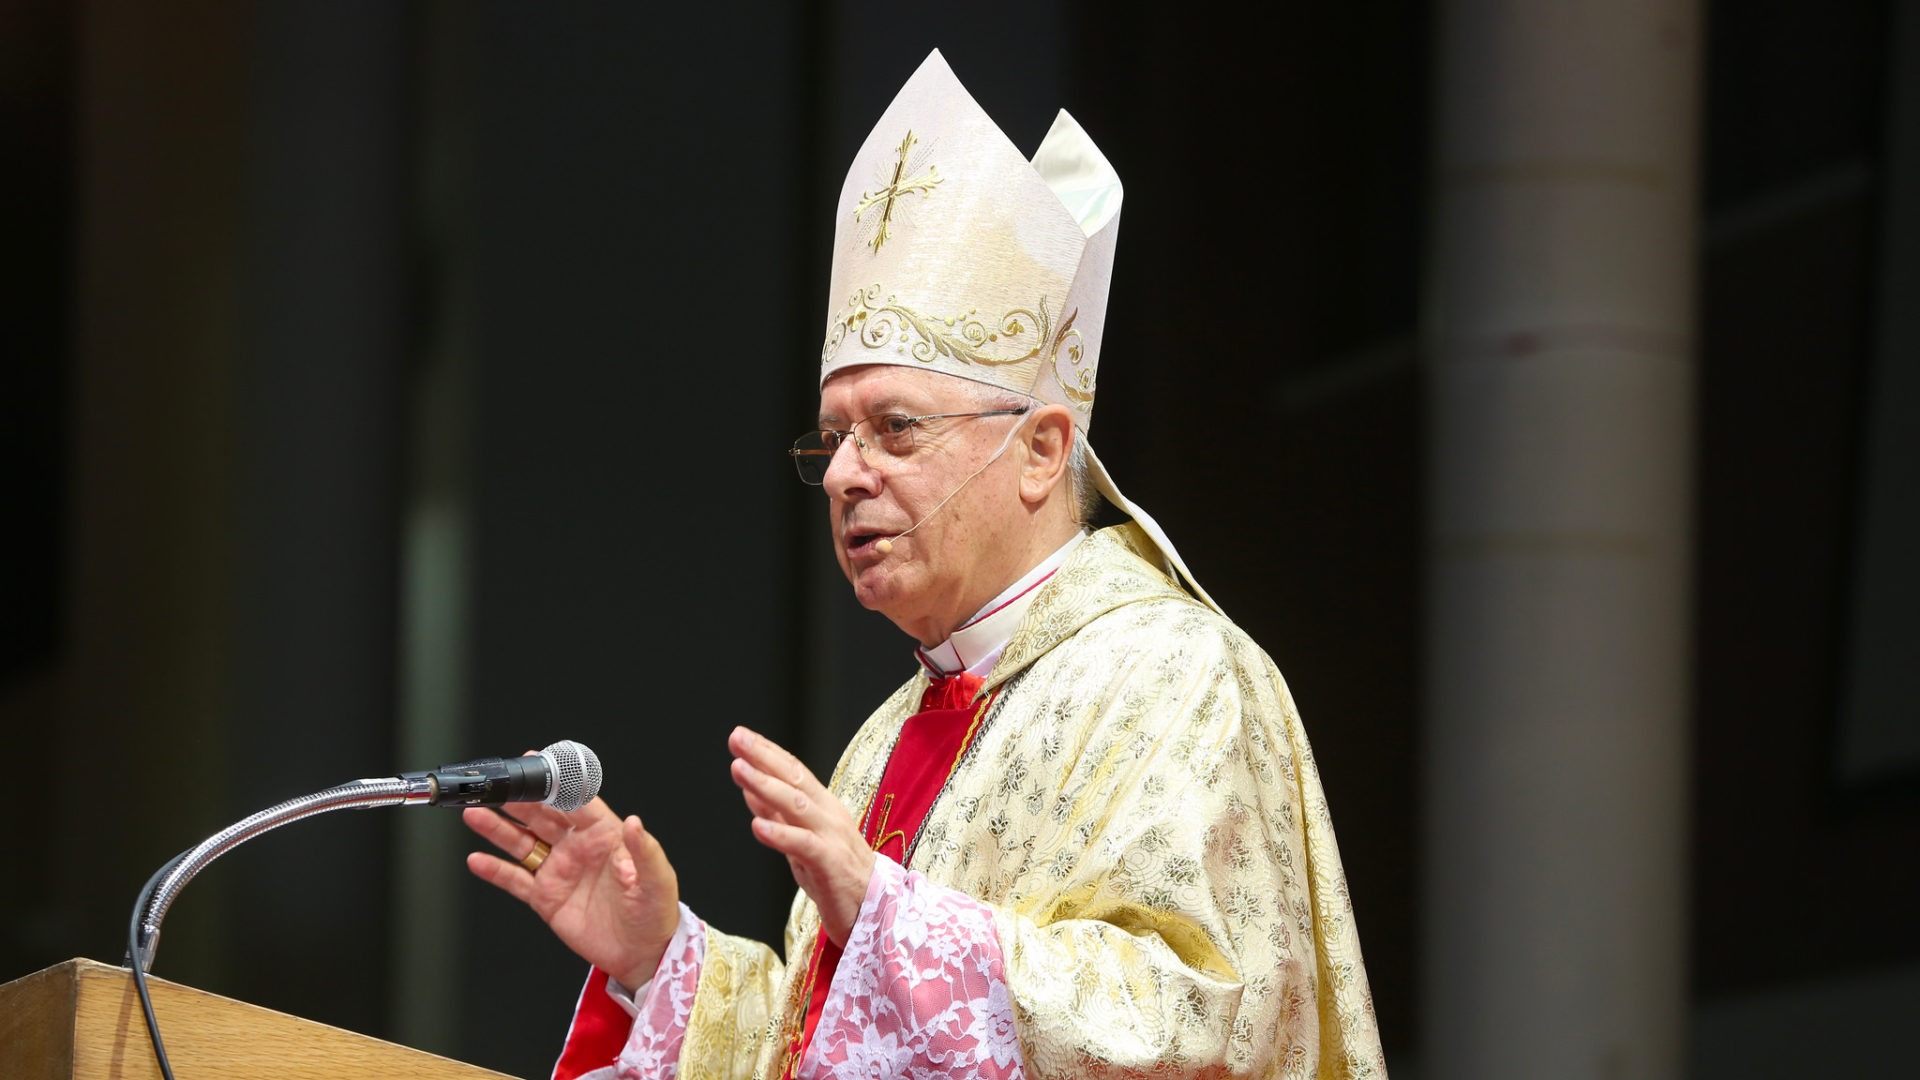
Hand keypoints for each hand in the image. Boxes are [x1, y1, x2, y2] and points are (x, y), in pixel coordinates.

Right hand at [463, 795, 678, 989]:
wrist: (642, 953)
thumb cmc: (655, 910)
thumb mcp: (656, 878)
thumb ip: (643, 850)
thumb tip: (635, 822)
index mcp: (605, 835)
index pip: (577, 802)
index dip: (556, 784)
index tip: (537, 767)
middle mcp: (577, 847)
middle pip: (542, 817)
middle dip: (518, 801)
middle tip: (495, 787)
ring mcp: (558, 871)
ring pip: (522, 844)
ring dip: (498, 829)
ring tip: (475, 814)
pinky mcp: (546, 897)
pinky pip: (516, 880)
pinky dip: (495, 871)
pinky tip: (476, 860)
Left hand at [729, 726, 874, 945]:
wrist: (874, 910)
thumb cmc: (836, 875)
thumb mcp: (800, 841)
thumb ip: (777, 816)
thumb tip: (750, 789)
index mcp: (822, 806)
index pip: (793, 771)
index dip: (767, 752)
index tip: (741, 736)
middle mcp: (828, 814)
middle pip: (795, 779)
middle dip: (764, 757)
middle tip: (737, 738)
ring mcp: (831, 837)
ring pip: (797, 805)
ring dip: (766, 786)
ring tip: (740, 770)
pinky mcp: (831, 863)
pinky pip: (804, 845)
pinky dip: (780, 834)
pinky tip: (757, 827)